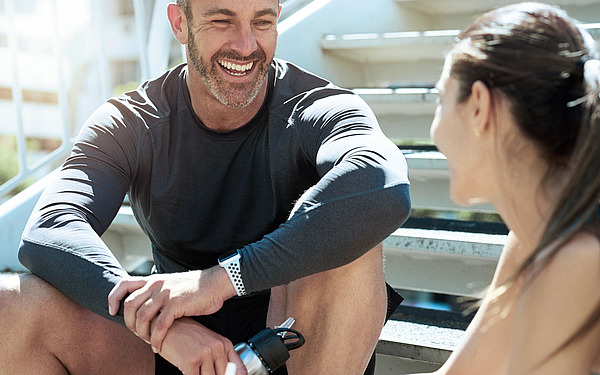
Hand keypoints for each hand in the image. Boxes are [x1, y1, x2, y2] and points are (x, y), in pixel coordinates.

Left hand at [107, 267, 235, 351]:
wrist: (215, 283)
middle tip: (135, 332)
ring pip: (142, 316)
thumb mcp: (172, 285)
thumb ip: (158, 291)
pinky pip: (159, 325)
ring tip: (148, 340)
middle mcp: (156, 284)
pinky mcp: (176, 304)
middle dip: (128, 323)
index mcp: (154, 279)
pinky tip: (159, 345)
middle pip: (129, 304)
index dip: (113, 298)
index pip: (124, 284)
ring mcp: (165, 294)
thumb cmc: (196, 287)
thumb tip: (147, 305)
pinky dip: (156, 339)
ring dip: (141, 333)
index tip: (112, 311)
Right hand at [159, 317, 247, 374]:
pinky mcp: (191, 361)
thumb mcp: (207, 343)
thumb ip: (220, 359)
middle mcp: (217, 348)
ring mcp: (204, 354)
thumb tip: (230, 374)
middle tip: (203, 372)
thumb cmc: (185, 336)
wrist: (166, 327)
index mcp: (224, 344)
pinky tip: (187, 371)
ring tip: (194, 370)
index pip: (239, 369)